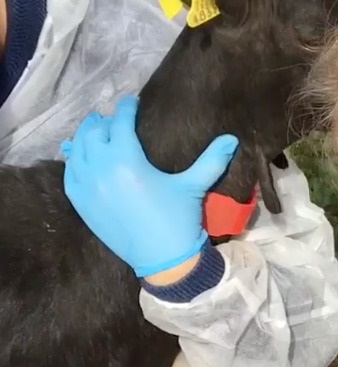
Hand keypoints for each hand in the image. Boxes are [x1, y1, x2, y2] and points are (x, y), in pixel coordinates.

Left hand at [60, 94, 239, 276]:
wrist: (162, 259)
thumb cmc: (178, 219)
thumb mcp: (193, 186)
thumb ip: (211, 160)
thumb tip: (232, 138)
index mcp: (127, 159)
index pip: (121, 122)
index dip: (127, 109)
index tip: (132, 102)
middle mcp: (101, 168)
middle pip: (93, 131)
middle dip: (103, 121)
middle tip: (113, 118)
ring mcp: (86, 185)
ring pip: (77, 149)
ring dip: (86, 136)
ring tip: (95, 131)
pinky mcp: (81, 202)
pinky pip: (70, 172)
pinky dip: (75, 159)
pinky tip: (81, 155)